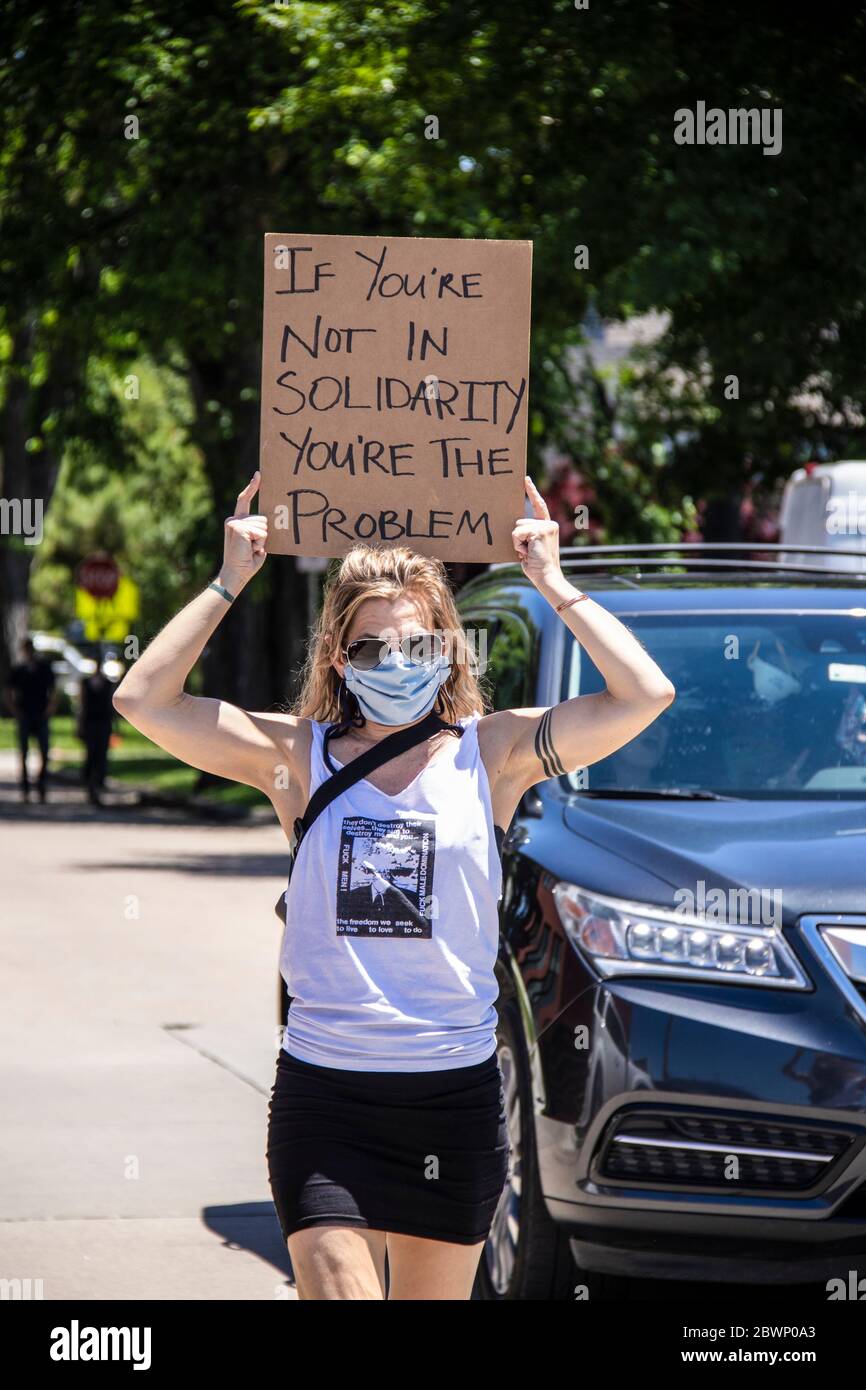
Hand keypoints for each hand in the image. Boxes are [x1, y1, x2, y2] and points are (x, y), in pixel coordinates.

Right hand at [221, 471, 267, 589]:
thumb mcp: (256, 542)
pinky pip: (261, 532)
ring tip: (251, 549)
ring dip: (262, 540)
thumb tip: (268, 522)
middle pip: (263, 518)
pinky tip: (250, 549)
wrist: (236, 573)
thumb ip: (260, 531)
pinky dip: (259, 543)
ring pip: (263, 525)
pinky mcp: (238, 528)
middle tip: (253, 547)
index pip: (244, 500)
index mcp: (237, 521)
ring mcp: (235, 523)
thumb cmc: (247, 561)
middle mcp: (234, 519)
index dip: (252, 487)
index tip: (258, 475)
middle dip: (264, 534)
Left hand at [512, 476, 560, 585]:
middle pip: (519, 522)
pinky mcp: (540, 530)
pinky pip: (517, 534)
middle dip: (518, 538)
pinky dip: (518, 545)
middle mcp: (549, 523)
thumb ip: (526, 534)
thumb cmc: (536, 565)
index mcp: (547, 525)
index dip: (532, 491)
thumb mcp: (531, 546)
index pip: (539, 505)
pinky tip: (527, 553)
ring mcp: (546, 526)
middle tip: (528, 552)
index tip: (525, 478)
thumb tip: (513, 528)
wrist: (547, 576)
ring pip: (517, 527)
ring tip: (528, 553)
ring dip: (517, 543)